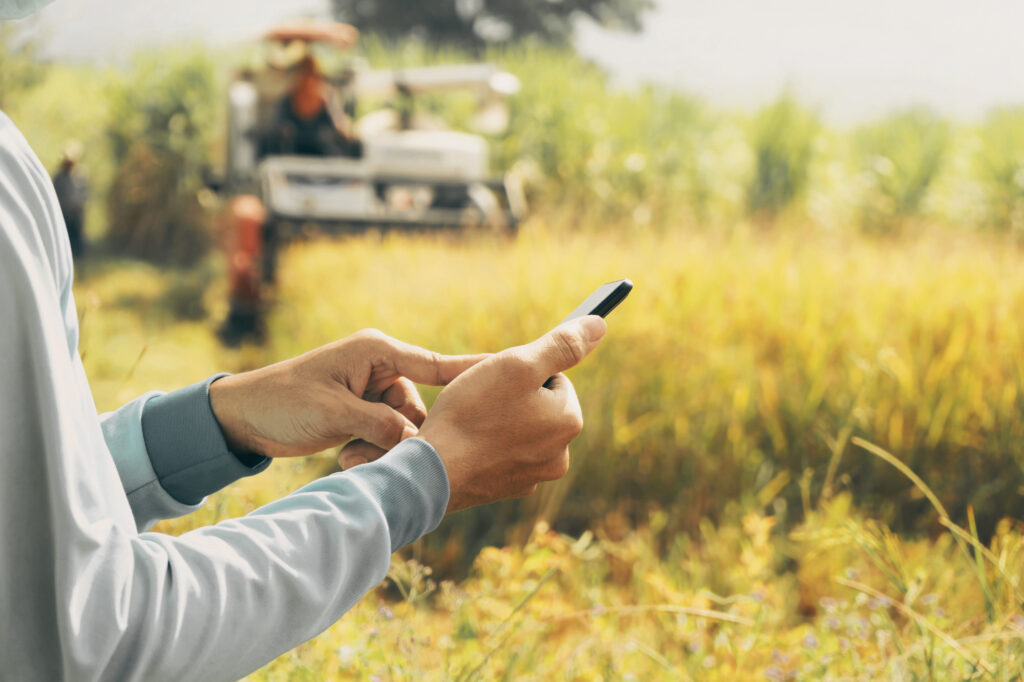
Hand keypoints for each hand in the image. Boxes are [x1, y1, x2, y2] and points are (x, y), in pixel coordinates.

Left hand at [209, 329, 486, 457]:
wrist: (242, 417)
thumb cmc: (283, 401)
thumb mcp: (333, 412)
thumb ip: (379, 425)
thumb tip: (418, 446)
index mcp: (377, 351)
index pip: (436, 363)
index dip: (472, 374)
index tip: (508, 377)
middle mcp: (380, 368)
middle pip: (422, 406)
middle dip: (409, 434)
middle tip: (386, 452)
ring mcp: (373, 392)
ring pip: (406, 426)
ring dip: (387, 446)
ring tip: (352, 453)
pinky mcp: (364, 414)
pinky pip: (388, 435)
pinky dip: (376, 450)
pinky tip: (349, 455)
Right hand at [417, 315, 606, 512]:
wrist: (432, 472)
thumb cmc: (473, 414)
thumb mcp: (519, 365)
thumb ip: (562, 345)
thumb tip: (599, 325)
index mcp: (569, 422)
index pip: (554, 378)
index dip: (522, 372)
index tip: (497, 381)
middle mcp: (560, 455)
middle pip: (538, 405)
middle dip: (512, 397)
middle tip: (481, 401)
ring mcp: (533, 476)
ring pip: (519, 430)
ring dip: (499, 421)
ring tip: (471, 422)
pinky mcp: (506, 489)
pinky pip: (501, 454)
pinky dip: (487, 445)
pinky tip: (466, 443)